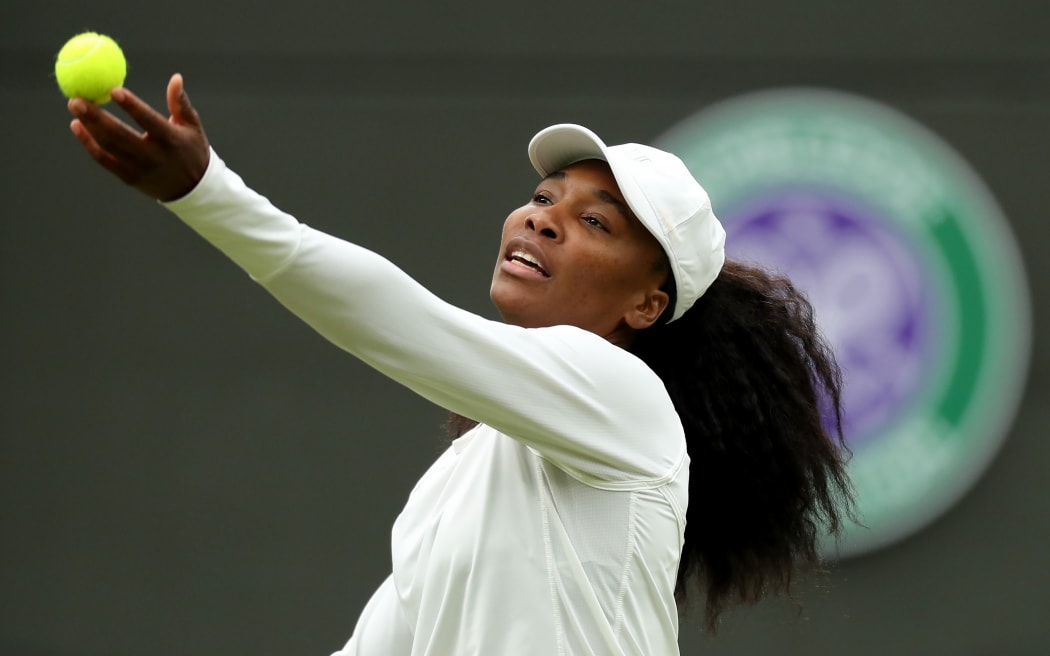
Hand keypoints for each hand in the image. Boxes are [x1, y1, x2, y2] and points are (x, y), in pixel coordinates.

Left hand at [68, 73, 209, 201]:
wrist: (192, 189)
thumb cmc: (192, 150)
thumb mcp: (192, 127)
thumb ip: (180, 103)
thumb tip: (175, 78)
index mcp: (171, 140)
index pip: (149, 121)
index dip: (131, 106)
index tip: (113, 90)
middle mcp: (154, 156)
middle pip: (120, 135)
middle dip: (96, 117)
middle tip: (77, 99)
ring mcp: (140, 169)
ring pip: (108, 147)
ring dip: (88, 126)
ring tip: (75, 106)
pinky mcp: (129, 178)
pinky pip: (103, 160)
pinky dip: (88, 144)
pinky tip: (77, 127)